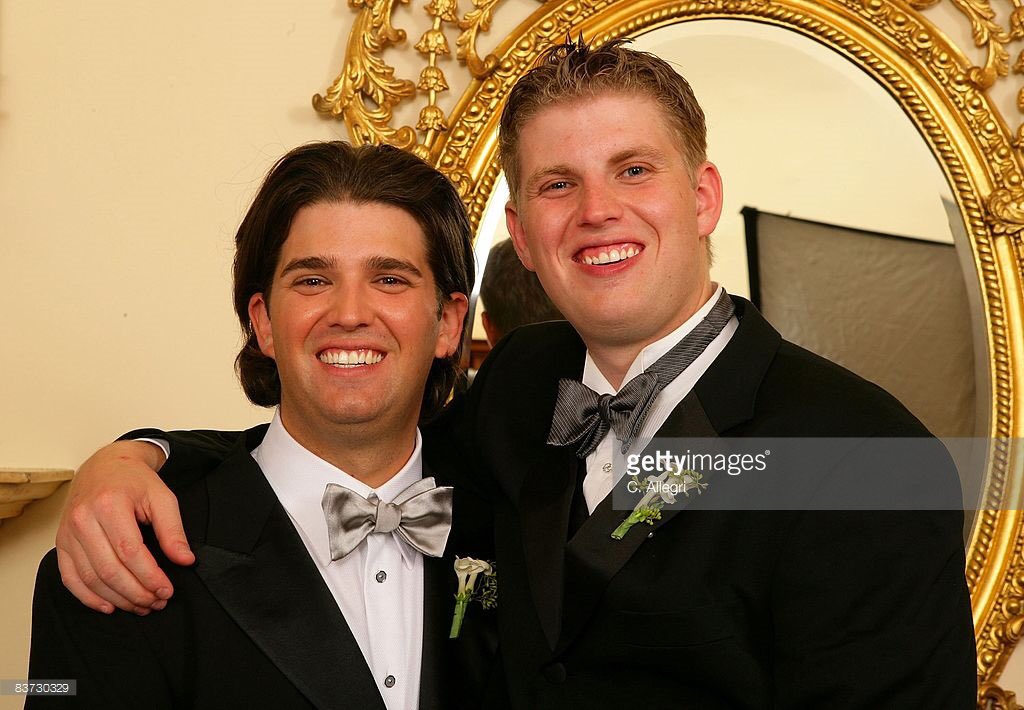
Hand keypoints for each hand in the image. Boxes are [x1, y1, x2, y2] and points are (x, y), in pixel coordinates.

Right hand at [56, 440, 194, 613]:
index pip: (130, 552)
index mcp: (110, 505)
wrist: (106, 465)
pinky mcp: (61, 542)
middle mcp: (83, 519)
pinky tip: (109, 606)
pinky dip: (88, 597)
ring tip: (140, 606)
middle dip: (136, 593)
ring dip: (117, 599)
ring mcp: (68, 532)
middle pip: (109, 570)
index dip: (150, 577)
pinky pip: (70, 577)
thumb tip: (185, 560)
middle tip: (156, 602)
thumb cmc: (135, 481)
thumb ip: (173, 530)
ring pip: (90, 578)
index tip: (167, 590)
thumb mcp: (162, 497)